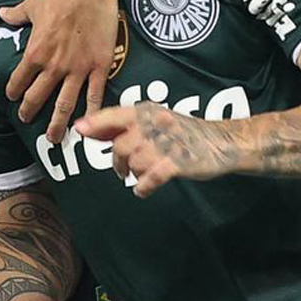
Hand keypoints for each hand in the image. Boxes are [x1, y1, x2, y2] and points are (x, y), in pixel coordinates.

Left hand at [1, 0, 116, 139]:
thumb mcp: (31, 4)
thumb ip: (15, 16)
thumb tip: (2, 15)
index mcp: (35, 52)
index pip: (18, 80)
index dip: (13, 92)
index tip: (12, 97)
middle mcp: (54, 66)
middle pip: (38, 98)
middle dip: (30, 111)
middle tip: (27, 120)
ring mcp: (78, 68)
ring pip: (65, 104)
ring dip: (57, 124)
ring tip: (54, 138)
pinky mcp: (100, 65)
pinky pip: (95, 95)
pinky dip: (92, 112)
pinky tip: (90, 125)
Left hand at [75, 103, 239, 197]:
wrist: (221, 142)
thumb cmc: (183, 132)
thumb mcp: (153, 121)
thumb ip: (121, 125)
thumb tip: (87, 128)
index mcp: (147, 112)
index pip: (115, 115)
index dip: (96, 123)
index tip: (79, 129)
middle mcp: (155, 125)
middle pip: (120, 146)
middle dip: (118, 162)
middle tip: (122, 169)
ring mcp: (167, 144)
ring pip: (134, 163)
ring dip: (134, 173)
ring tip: (141, 174)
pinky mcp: (177, 163)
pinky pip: (150, 179)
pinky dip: (143, 187)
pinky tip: (143, 188)